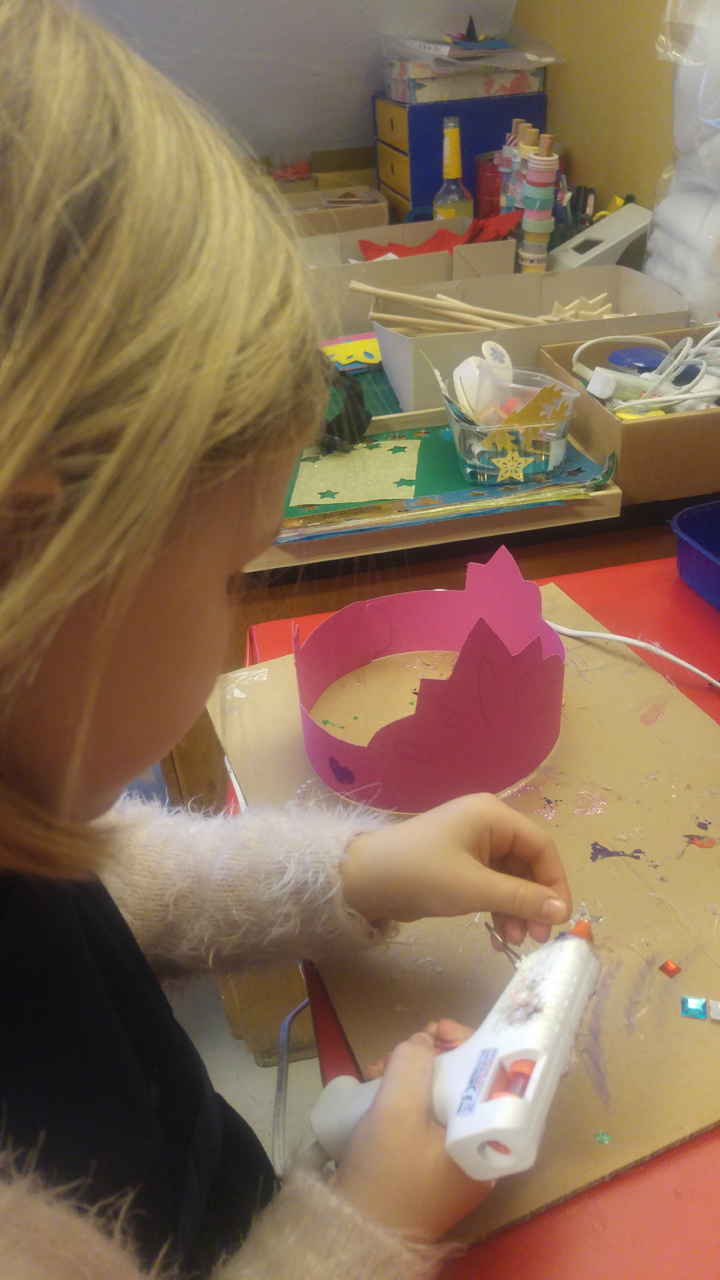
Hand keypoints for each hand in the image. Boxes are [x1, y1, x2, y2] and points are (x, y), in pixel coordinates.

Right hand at [332, 1030, 492, 1239]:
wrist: (354, 1232)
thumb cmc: (386, 1174)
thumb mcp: (397, 1109)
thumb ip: (413, 1063)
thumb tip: (423, 1042)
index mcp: (488, 1144)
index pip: (493, 1077)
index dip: (467, 1044)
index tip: (437, 1030)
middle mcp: (478, 1153)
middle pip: (463, 1084)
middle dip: (430, 1057)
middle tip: (401, 1048)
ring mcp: (451, 1163)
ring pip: (439, 1099)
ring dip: (411, 1075)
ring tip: (377, 1068)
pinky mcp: (426, 1168)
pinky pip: (423, 1119)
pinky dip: (404, 1097)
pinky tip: (378, 1087)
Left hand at [340, 793, 570, 946]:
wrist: (365, 880)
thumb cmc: (422, 874)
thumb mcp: (475, 888)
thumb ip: (521, 899)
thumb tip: (563, 911)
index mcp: (493, 816)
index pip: (541, 846)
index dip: (555, 882)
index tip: (560, 918)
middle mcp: (487, 825)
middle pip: (527, 864)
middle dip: (534, 901)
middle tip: (538, 939)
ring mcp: (472, 845)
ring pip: (510, 879)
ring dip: (516, 910)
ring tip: (514, 942)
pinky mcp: (460, 865)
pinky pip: (491, 886)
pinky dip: (498, 908)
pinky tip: (498, 935)